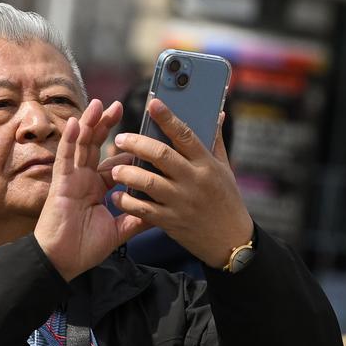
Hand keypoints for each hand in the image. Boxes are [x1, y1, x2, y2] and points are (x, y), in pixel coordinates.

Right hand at [33, 98, 145, 280]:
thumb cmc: (84, 247)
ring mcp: (71, 179)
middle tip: (118, 106)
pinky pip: (65, 157)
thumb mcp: (118, 231)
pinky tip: (74, 123)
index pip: (113, 164)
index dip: (127, 152)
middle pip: (95, 146)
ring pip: (80, 145)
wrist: (63, 261)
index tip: (144, 139)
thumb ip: (136, 218)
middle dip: (106, 125)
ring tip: (98, 104)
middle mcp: (84, 180)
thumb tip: (160, 212)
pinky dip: (69, 140)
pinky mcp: (61, 183)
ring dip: (88, 123)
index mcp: (97, 189)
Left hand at [110, 99, 253, 268]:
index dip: (168, 118)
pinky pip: (144, 210)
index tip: (152, 103)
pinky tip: (117, 197)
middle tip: (120, 139)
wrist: (231, 241)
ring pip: (149, 182)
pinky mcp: (172, 222)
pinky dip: (128, 202)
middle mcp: (194, 180)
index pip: (186, 135)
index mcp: (207, 164)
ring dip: (127, 174)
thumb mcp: (225, 169)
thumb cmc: (227, 201)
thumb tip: (215, 113)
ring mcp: (182, 202)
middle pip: (162, 155)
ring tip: (114, 169)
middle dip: (137, 144)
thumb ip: (216, 141)